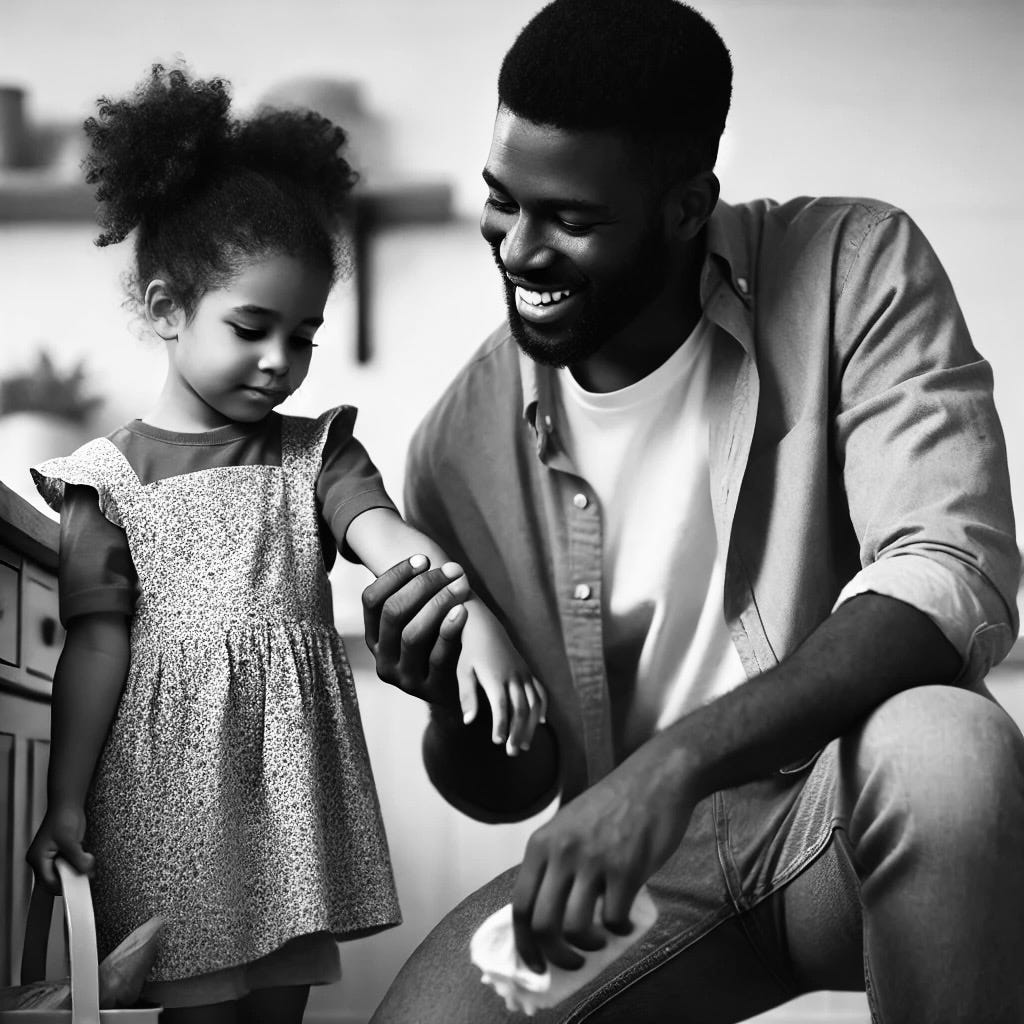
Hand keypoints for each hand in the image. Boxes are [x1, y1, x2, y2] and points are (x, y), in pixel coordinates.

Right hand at [27, 804, 94, 893]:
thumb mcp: (71, 840)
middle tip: (85, 870)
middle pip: (56, 880)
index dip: (64, 885)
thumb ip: (77, 859)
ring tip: (84, 858)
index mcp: (37, 859)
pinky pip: (69, 865)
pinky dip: (78, 863)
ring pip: (64, 873)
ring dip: (76, 869)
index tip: (79, 884)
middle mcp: (42, 860)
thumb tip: (85, 873)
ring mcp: (51, 857)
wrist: (69, 803)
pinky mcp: (60, 854)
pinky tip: (83, 855)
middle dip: (72, 876)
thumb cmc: (63, 816)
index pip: (49, 882)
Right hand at [362, 555, 470, 706]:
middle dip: (422, 585)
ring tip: (460, 585)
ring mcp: (405, 679)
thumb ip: (417, 597)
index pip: (372, 599)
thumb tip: (424, 554)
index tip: (423, 558)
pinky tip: (463, 610)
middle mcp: (383, 659)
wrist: (460, 695)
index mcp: (375, 638)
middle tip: (450, 569)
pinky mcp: (430, 691)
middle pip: (393, 613)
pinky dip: (450, 630)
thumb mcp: (423, 623)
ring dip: (438, 603)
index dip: (396, 575)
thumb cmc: (441, 646)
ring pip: (412, 634)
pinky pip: (437, 657)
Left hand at [458, 603, 546, 755]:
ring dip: (530, 725)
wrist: (484, 626)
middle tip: (512, 752)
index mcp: (495, 677)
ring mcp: (523, 674)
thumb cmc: (470, 651)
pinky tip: (540, 722)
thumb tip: (469, 721)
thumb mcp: (463, 672)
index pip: (501, 706)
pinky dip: (542, 707)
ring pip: (533, 703)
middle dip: (517, 732)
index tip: (498, 741)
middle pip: (520, 708)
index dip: (501, 725)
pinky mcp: (527, 671)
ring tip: (523, 745)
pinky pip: (540, 691)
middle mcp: (513, 676)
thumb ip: (467, 696)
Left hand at [511, 734, 694, 971]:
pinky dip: (620, 931)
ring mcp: (593, 861)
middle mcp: (561, 853)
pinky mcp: (626, 869)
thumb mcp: (568, 826)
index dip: (524, 944)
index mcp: (541, 844)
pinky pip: (615, 919)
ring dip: (589, 946)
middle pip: (543, 925)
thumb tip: (546, 917)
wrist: (654, 779)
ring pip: (577, 928)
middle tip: (572, 962)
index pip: (520, 907)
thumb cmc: (612, 805)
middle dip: (555, 955)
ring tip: (600, 940)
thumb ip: (554, 862)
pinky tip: (625, 921)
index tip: (535, 965)